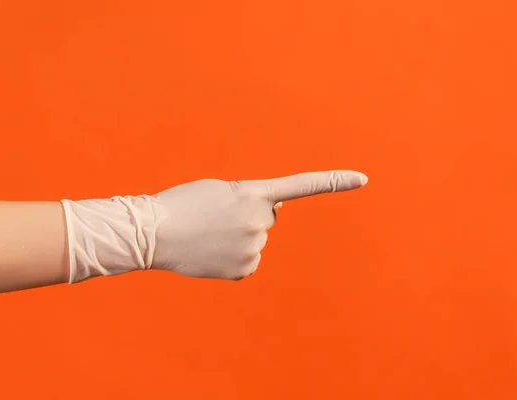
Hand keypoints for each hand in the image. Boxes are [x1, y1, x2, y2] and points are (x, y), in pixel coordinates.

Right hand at [151, 170, 367, 279]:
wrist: (153, 232)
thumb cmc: (183, 204)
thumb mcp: (221, 190)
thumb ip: (253, 198)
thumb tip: (276, 212)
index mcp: (253, 193)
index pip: (301, 186)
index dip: (333, 182)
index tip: (363, 179)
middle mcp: (260, 221)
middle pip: (267, 218)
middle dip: (249, 216)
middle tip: (217, 217)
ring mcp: (253, 247)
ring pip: (255, 240)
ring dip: (238, 237)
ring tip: (208, 234)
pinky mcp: (244, 269)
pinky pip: (247, 261)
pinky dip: (233, 257)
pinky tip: (211, 253)